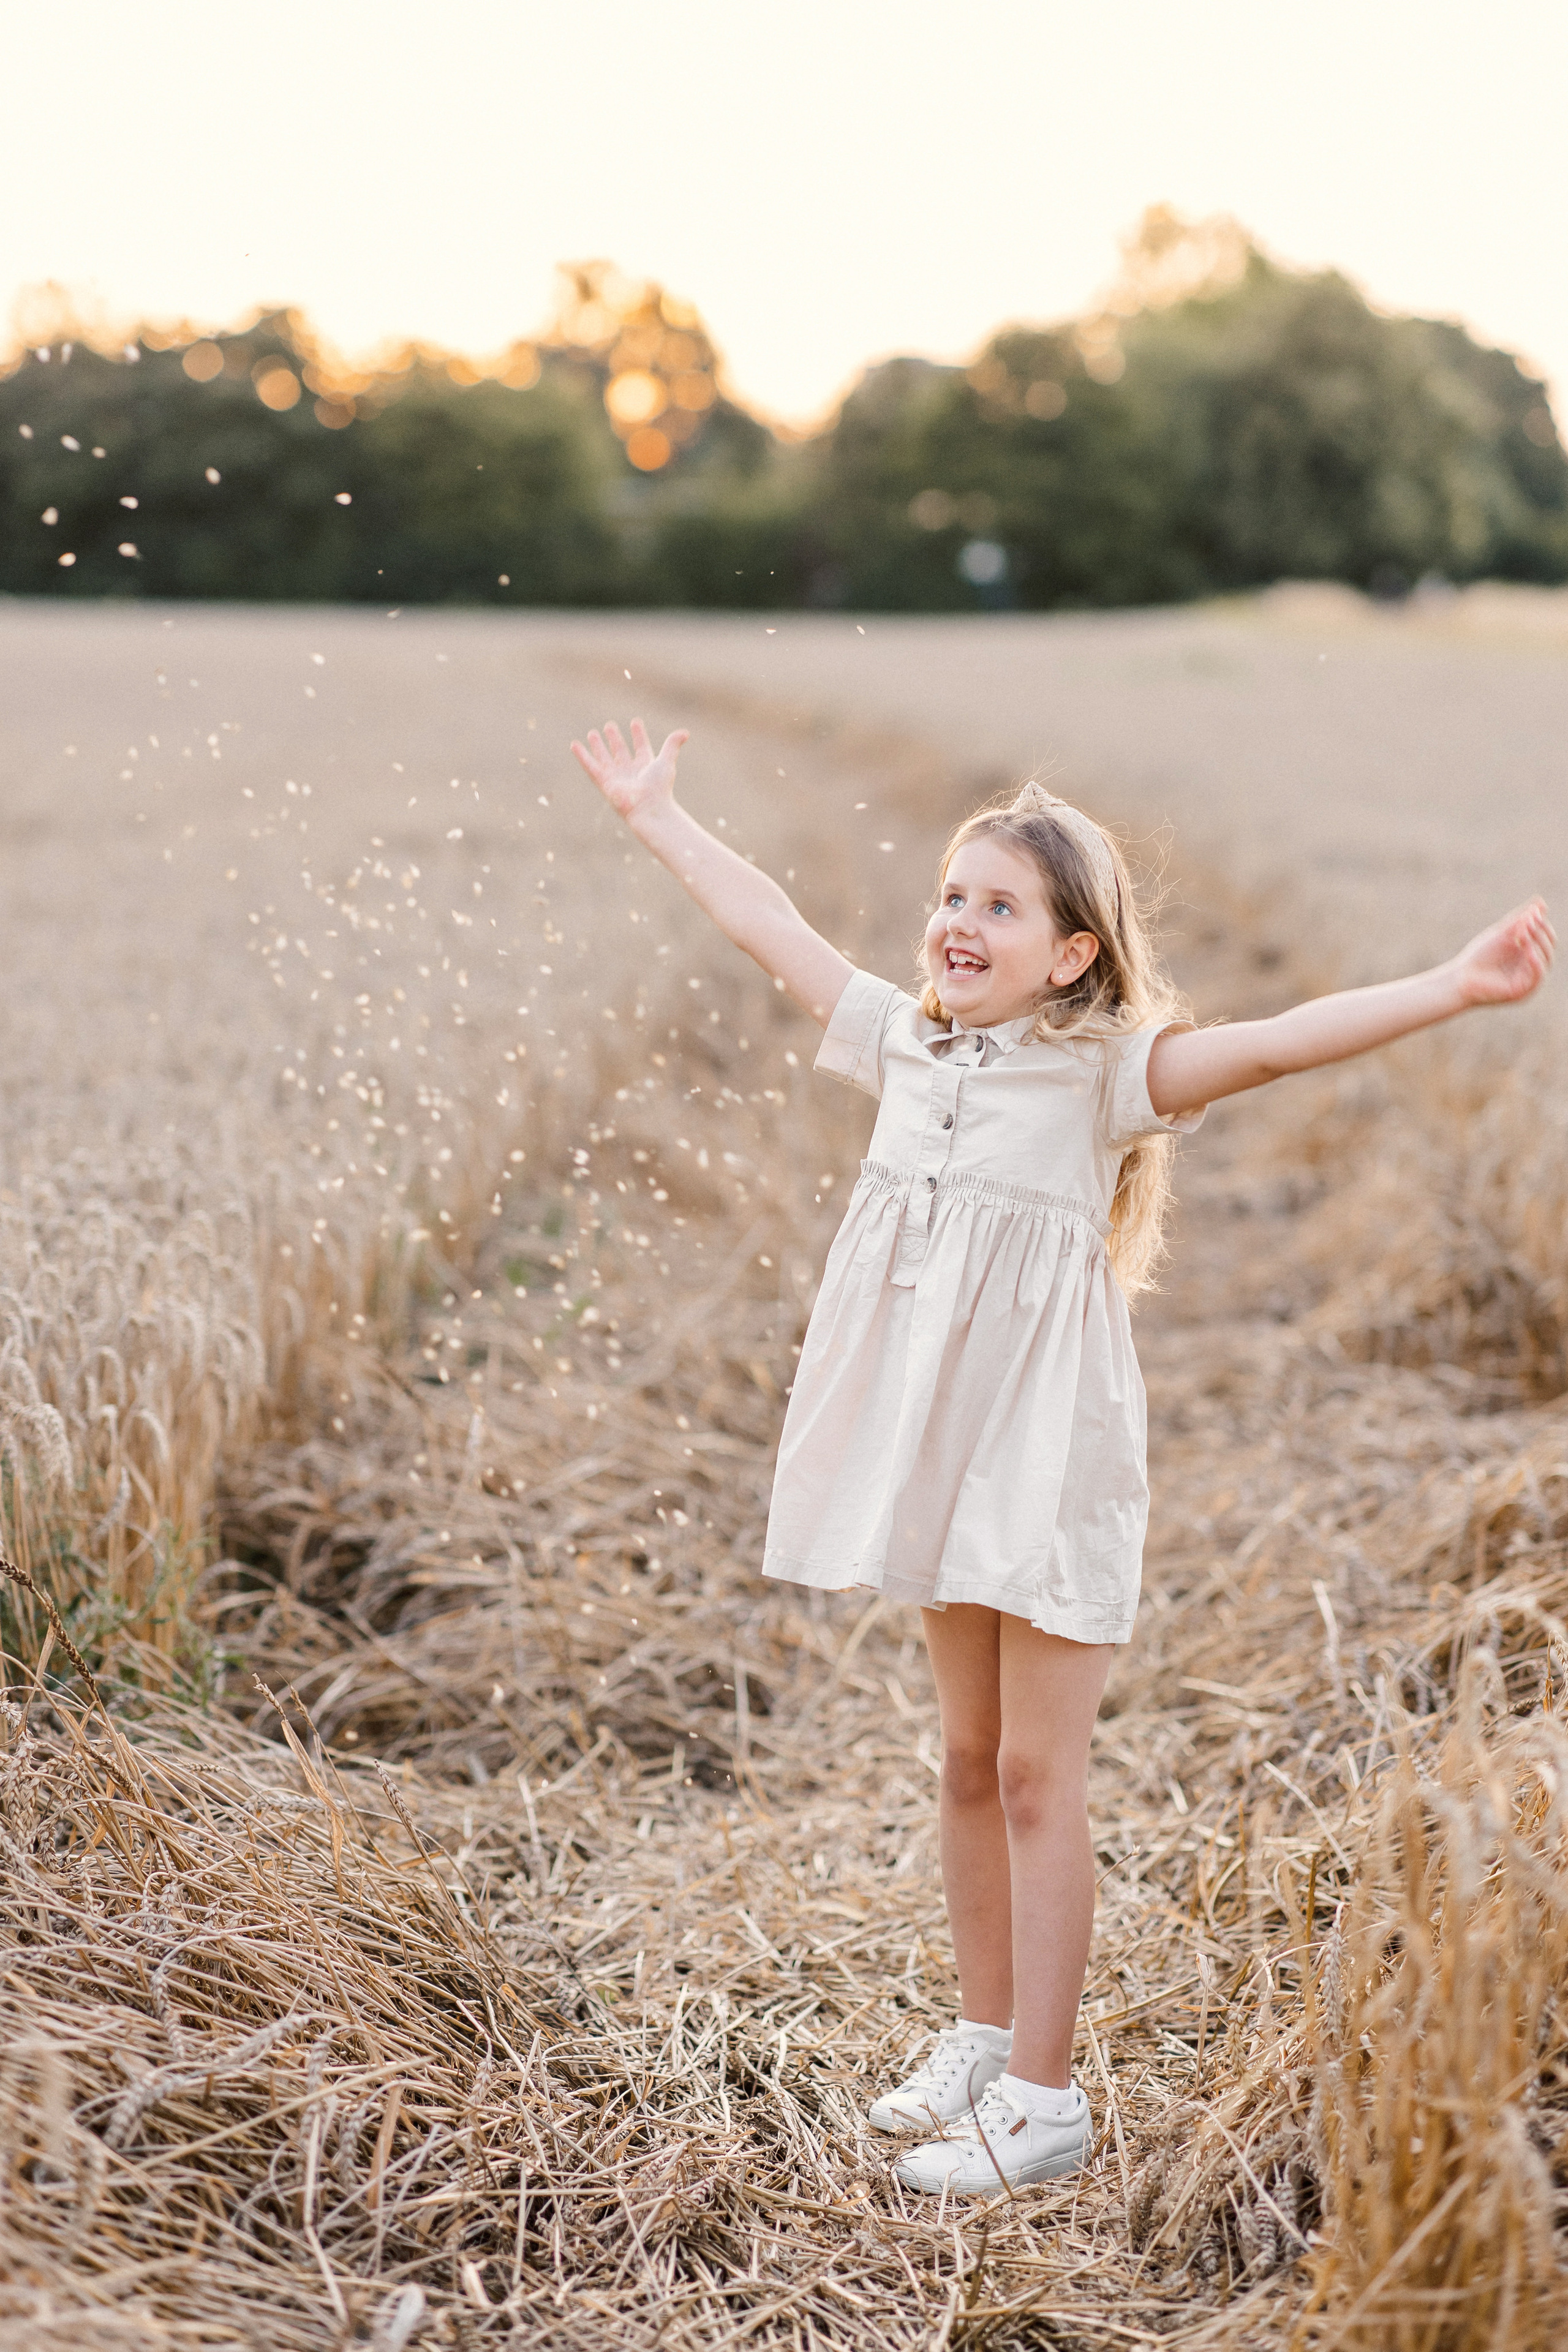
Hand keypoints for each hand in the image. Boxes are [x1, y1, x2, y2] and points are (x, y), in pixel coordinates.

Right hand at [570, 717, 688, 824]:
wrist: (648, 809)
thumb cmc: (660, 788)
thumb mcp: (666, 762)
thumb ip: (672, 745)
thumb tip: (685, 732)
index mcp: (646, 766)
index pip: (641, 747)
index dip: (638, 735)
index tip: (635, 722)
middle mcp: (630, 771)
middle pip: (621, 751)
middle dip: (615, 739)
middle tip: (609, 725)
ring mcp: (616, 777)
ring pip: (605, 758)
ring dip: (598, 746)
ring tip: (592, 733)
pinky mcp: (604, 783)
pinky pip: (590, 767)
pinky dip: (582, 756)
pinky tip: (574, 745)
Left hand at [1451, 897, 1554, 1007]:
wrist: (1461, 978)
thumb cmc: (1479, 955)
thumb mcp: (1501, 933)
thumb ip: (1520, 919)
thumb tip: (1541, 902)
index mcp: (1527, 951)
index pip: (1545, 936)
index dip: (1541, 924)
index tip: (1533, 913)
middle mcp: (1530, 965)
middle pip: (1548, 946)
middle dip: (1540, 932)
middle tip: (1529, 922)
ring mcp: (1528, 979)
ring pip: (1546, 960)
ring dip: (1536, 944)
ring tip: (1522, 934)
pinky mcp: (1523, 991)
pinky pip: (1538, 976)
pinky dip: (1536, 963)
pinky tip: (1528, 952)